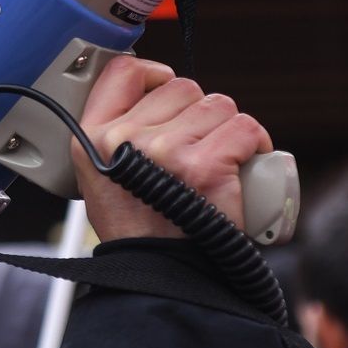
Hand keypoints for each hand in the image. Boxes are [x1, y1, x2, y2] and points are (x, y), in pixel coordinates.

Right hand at [72, 57, 272, 243]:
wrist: (163, 276)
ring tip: (220, 161)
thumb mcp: (103, 175)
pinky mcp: (204, 166)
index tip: (166, 91)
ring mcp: (164, 151)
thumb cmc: (141, 229)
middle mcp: (123, 139)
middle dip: (198, 113)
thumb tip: (152, 90)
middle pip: (182, 86)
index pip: (123, 71)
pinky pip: (244, 128)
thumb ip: (117, 133)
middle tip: (196, 150)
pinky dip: (255, 143)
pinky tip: (246, 163)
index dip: (154, 75)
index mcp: (92, 137)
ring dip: (229, 128)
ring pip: (219, 105)